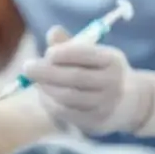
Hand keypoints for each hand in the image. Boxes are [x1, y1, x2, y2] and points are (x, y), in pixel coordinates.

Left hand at [22, 26, 154, 135]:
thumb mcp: (92, 54)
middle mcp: (112, 83)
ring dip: (46, 88)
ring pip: (68, 96)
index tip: (47, 53)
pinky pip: (66, 113)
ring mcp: (105, 104)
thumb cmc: (100, 71)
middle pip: (75, 77)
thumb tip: (52, 32)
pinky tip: (45, 95)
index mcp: (112, 60)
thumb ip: (71, 44)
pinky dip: (50, 103)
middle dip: (46, 71)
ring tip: (35, 82)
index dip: (63, 53)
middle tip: (27, 67)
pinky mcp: (95, 122)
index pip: (86, 54)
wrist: (127, 103)